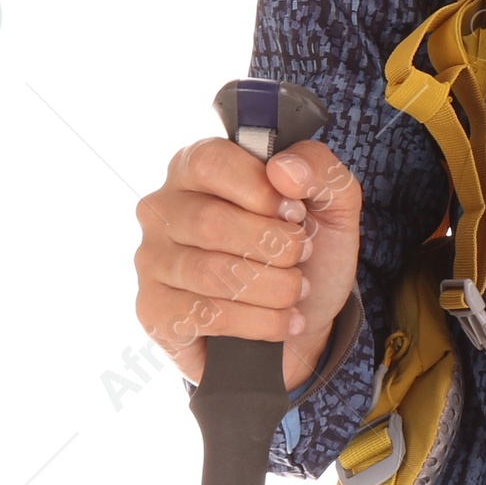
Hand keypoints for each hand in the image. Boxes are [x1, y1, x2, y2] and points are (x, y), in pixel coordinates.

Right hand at [134, 136, 362, 390]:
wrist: (307, 315)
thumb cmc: (310, 246)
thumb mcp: (333, 198)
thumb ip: (318, 165)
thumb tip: (283, 168)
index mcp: (197, 166)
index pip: (211, 162)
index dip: (260, 191)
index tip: (296, 213)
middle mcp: (163, 208)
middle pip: (209, 222)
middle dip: (273, 245)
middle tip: (302, 255)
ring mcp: (152, 260)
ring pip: (209, 273)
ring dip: (272, 286)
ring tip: (298, 289)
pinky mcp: (155, 310)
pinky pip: (203, 317)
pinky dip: (258, 321)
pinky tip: (284, 320)